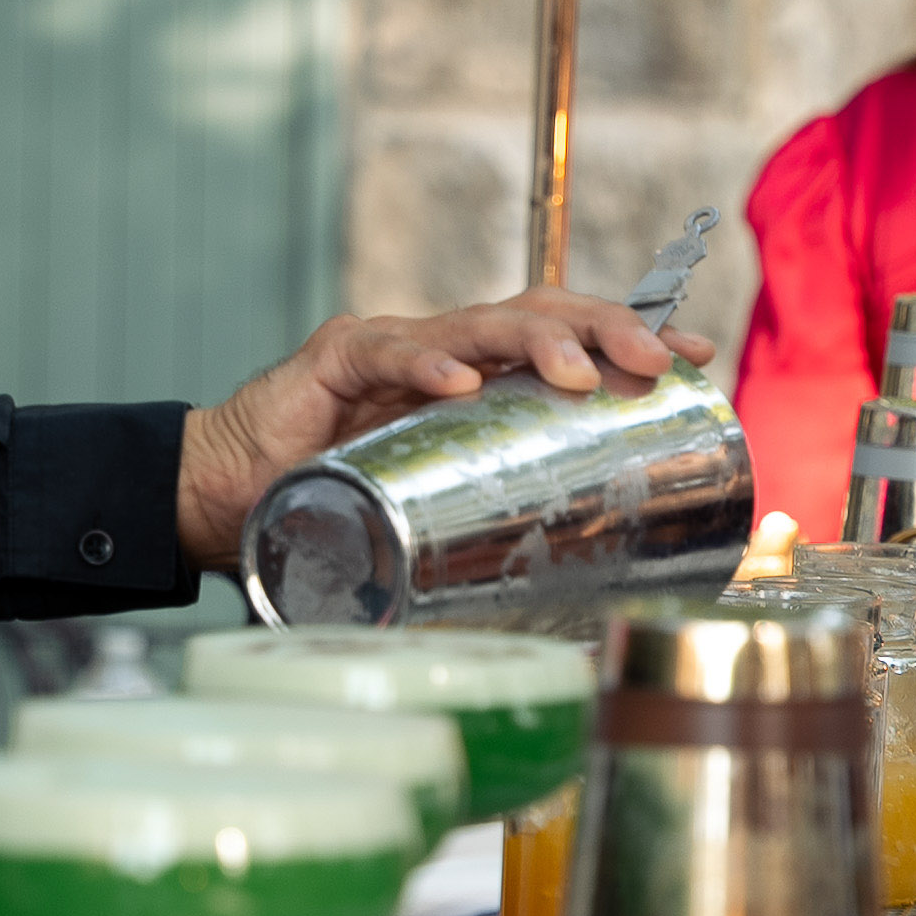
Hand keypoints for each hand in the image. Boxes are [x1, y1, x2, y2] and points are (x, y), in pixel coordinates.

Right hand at [175, 291, 709, 566]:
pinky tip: (459, 383)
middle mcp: (440, 354)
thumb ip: (477, 540)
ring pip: (479, 324)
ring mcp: (388, 350)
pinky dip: (426, 365)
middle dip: (608, 327)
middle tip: (657, 357)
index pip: (565, 339)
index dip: (629, 335)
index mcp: (472, 384)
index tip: (695, 355)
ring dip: (539, 342)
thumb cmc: (325, 508)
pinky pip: (386, 352)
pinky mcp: (332, 360)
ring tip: (581, 372)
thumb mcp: (423, 523)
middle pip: (539, 314)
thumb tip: (571, 601)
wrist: (220, 498)